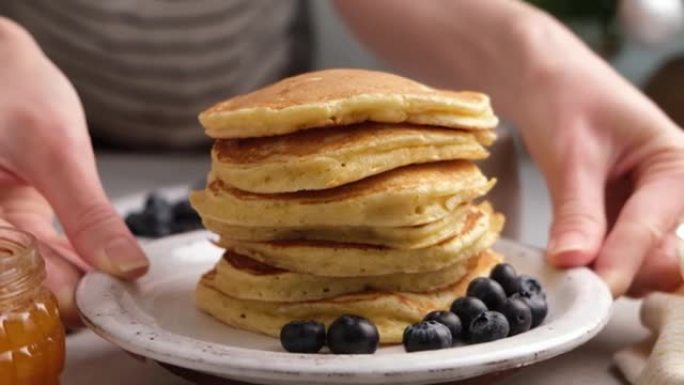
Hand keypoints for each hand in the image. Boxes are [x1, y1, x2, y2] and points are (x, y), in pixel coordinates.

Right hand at [0, 18, 147, 325]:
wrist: (3, 66)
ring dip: (81, 283)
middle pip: (20, 284)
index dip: (59, 299)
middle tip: (125, 300)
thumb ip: (87, 212)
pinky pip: (43, 255)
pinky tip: (108, 268)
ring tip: (125, 286)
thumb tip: (127, 266)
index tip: (108, 304)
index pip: (9, 278)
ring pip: (36, 274)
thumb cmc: (13, 91)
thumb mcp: (55, 149)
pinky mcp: (13, 226)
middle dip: (75, 296)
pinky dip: (77, 263)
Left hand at [520, 50, 683, 296]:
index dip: (622, 260)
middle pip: (657, 254)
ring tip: (564, 266)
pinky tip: (565, 258)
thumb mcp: (571, 153)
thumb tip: (573, 262)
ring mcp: (646, 209)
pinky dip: (590, 260)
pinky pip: (612, 251)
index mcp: (677, 165)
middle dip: (619, 270)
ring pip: (636, 260)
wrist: (544, 81)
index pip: (651, 225)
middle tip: (576, 280)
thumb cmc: (564, 99)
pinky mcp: (620, 218)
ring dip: (603, 270)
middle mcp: (672, 192)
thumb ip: (576, 209)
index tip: (596, 288)